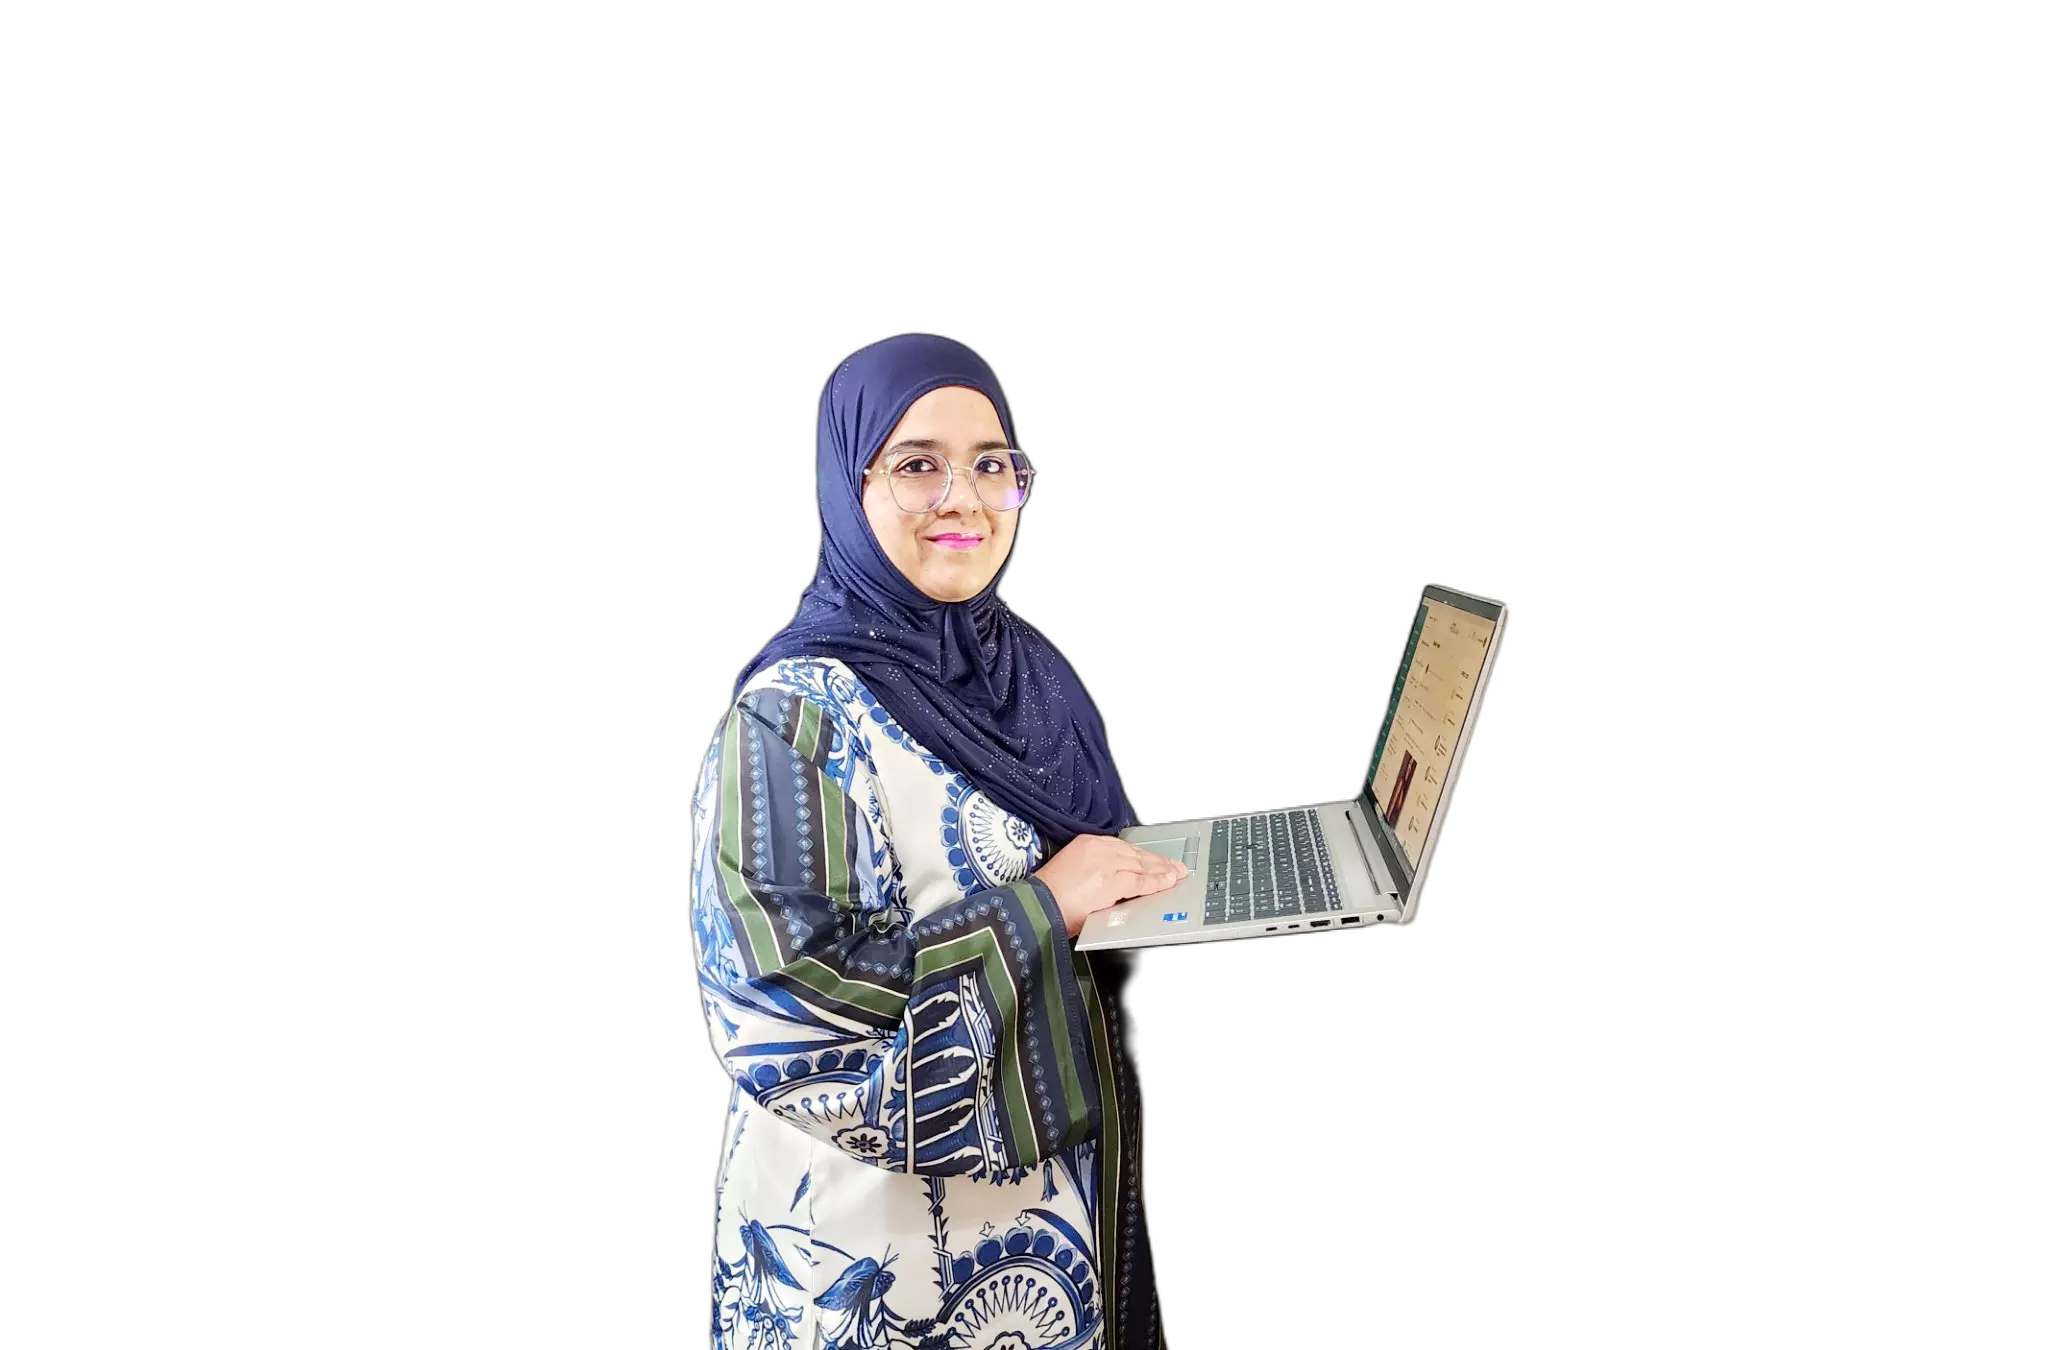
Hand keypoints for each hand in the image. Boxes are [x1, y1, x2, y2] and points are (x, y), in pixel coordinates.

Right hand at [1030, 835, 1189, 936]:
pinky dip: (1155, 882)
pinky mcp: (1111, 880)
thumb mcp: (1072, 870)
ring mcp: (1106, 863)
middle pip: (1135, 853)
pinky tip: (1166, 883)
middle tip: (1173, 866)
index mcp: (1087, 842)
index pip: (1123, 847)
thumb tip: (1117, 879)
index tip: (1154, 859)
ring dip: (1161, 871)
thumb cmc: (1049, 895)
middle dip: (1157, 861)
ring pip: (1141, 865)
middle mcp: (1098, 848)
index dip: (1142, 854)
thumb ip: (1096, 869)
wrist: (1038, 905)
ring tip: (1175, 875)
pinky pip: (1140, 881)